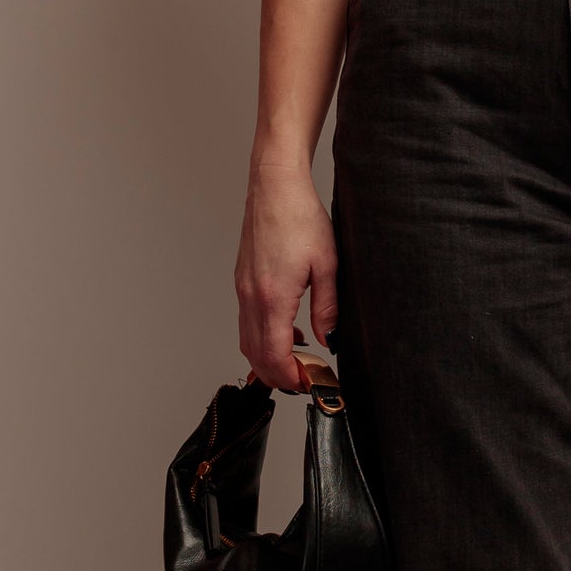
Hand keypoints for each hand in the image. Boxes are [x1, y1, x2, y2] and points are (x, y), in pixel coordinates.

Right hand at [236, 163, 338, 388]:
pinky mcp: (242, 281)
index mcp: (273, 297)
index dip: (290, 376)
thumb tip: (328, 340)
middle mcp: (251, 297)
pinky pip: (247, 321)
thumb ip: (327, 308)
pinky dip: (262, 338)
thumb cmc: (301, 218)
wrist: (275, 188)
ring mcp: (243, 289)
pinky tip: (287, 332)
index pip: (274, 355)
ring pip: (247, 340)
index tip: (309, 382)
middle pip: (255, 355)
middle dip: (278, 375)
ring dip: (268, 358)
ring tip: (297, 362)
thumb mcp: (328, 265)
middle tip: (304, 380)